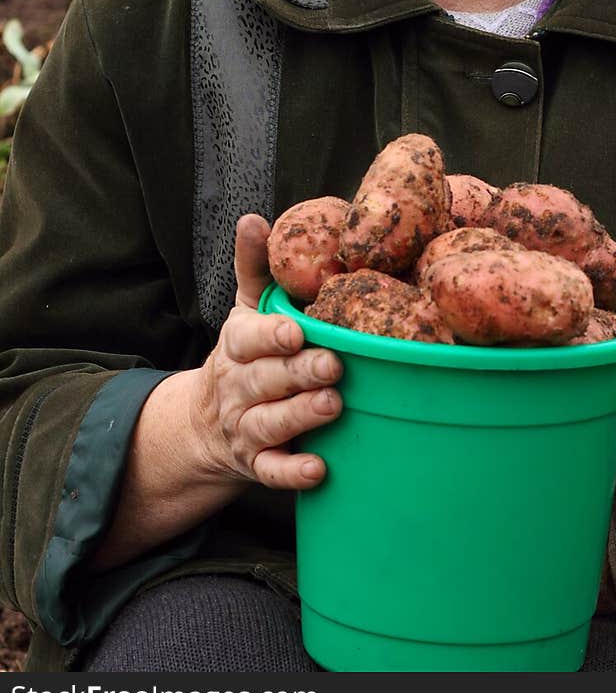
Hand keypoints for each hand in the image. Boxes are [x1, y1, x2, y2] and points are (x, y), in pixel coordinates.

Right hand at [193, 214, 343, 491]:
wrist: (206, 425)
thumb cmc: (245, 355)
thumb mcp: (244, 310)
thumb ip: (253, 267)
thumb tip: (253, 218)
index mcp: (237, 346)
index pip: (247, 338)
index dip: (270, 335)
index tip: (297, 330)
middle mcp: (238, 387)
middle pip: (265, 380)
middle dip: (298, 373)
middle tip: (333, 366)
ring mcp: (245, 428)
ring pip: (270, 424)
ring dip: (300, 416)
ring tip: (332, 406)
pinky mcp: (256, 465)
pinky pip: (271, 472)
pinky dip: (292, 473)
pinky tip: (319, 469)